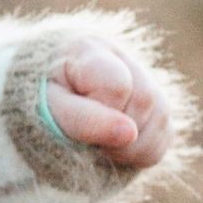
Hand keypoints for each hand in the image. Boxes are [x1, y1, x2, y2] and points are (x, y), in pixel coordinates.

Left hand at [45, 39, 171, 167]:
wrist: (37, 100)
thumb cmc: (36, 102)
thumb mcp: (47, 110)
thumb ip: (84, 120)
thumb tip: (130, 133)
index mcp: (87, 49)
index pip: (117, 85)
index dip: (102, 119)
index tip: (78, 131)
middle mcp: (121, 57)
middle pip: (145, 100)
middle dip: (117, 135)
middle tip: (87, 143)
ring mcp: (143, 78)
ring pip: (161, 118)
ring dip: (130, 147)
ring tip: (98, 147)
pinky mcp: (154, 104)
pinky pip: (166, 135)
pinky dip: (142, 153)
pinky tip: (114, 148)